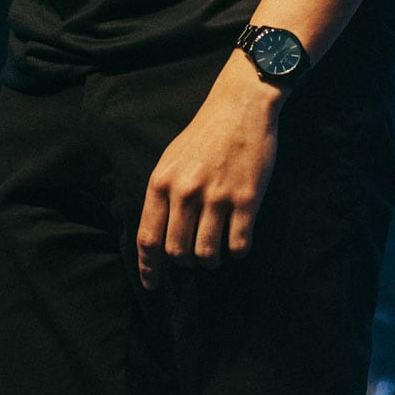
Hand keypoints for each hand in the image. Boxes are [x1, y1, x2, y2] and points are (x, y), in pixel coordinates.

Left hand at [136, 52, 283, 290]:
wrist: (240, 107)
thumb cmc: (204, 134)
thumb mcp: (171, 160)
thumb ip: (163, 195)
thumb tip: (157, 236)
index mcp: (162, 182)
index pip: (148, 238)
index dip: (148, 269)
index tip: (152, 287)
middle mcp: (185, 192)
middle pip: (177, 252)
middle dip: (185, 263)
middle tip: (195, 257)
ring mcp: (217, 197)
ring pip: (207, 254)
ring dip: (211, 262)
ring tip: (216, 254)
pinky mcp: (246, 199)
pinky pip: (238, 244)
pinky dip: (237, 251)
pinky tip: (238, 242)